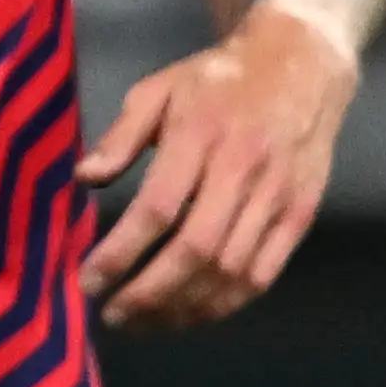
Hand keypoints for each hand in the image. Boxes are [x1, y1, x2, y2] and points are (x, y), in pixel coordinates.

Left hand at [74, 4, 357, 330]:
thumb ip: (121, 136)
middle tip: (112, 315)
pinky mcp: (300, 215)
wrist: (302, 65)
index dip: (122, 253)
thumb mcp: (159, 88)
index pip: (158, 209)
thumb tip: (83, 179)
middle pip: (196, 250)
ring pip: (230, 271)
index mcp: (200, 135)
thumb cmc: (217, 79)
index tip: (89, 280)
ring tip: (144, 322)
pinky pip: (262, 274)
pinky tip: (191, 312)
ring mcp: (278, 197)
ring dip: (184, 307)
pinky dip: (225, 303)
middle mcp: (243, 169)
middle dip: (149, 294)